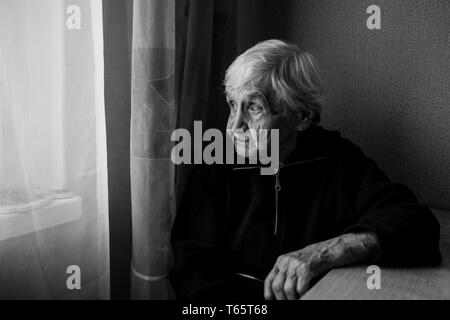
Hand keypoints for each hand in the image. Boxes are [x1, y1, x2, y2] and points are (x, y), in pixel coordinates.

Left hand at [264, 232, 379, 299]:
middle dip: (282, 299)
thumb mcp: (297, 264)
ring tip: (299, 300)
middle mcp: (287, 261)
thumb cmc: (317, 258)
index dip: (269, 294)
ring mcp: (296, 264)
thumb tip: (282, 293)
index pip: (269, 280)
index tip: (273, 302)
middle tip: (290, 302)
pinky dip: (303, 295)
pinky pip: (301, 288)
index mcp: (282, 261)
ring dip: (293, 299)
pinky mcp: (307, 268)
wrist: (332, 249)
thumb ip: (288, 275)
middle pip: (277, 287)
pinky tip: (307, 294)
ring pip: (288, 289)